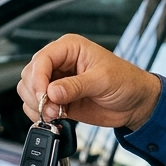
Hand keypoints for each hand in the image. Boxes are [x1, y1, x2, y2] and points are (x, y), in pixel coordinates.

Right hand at [18, 34, 160, 130]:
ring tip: (56, 114)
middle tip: (51, 108)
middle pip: (30, 75)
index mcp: (69, 48)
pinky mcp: (58, 100)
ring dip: (36, 105)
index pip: (42, 59)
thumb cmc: (126, 81)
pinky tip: (55, 117)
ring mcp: (57, 82)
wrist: (135, 103)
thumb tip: (52, 91)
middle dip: (36, 94)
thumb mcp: (103, 80)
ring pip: (29, 91)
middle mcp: (60, 63)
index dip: (38, 78)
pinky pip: (36, 106)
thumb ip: (76, 86)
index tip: (43, 95)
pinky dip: (39, 114)